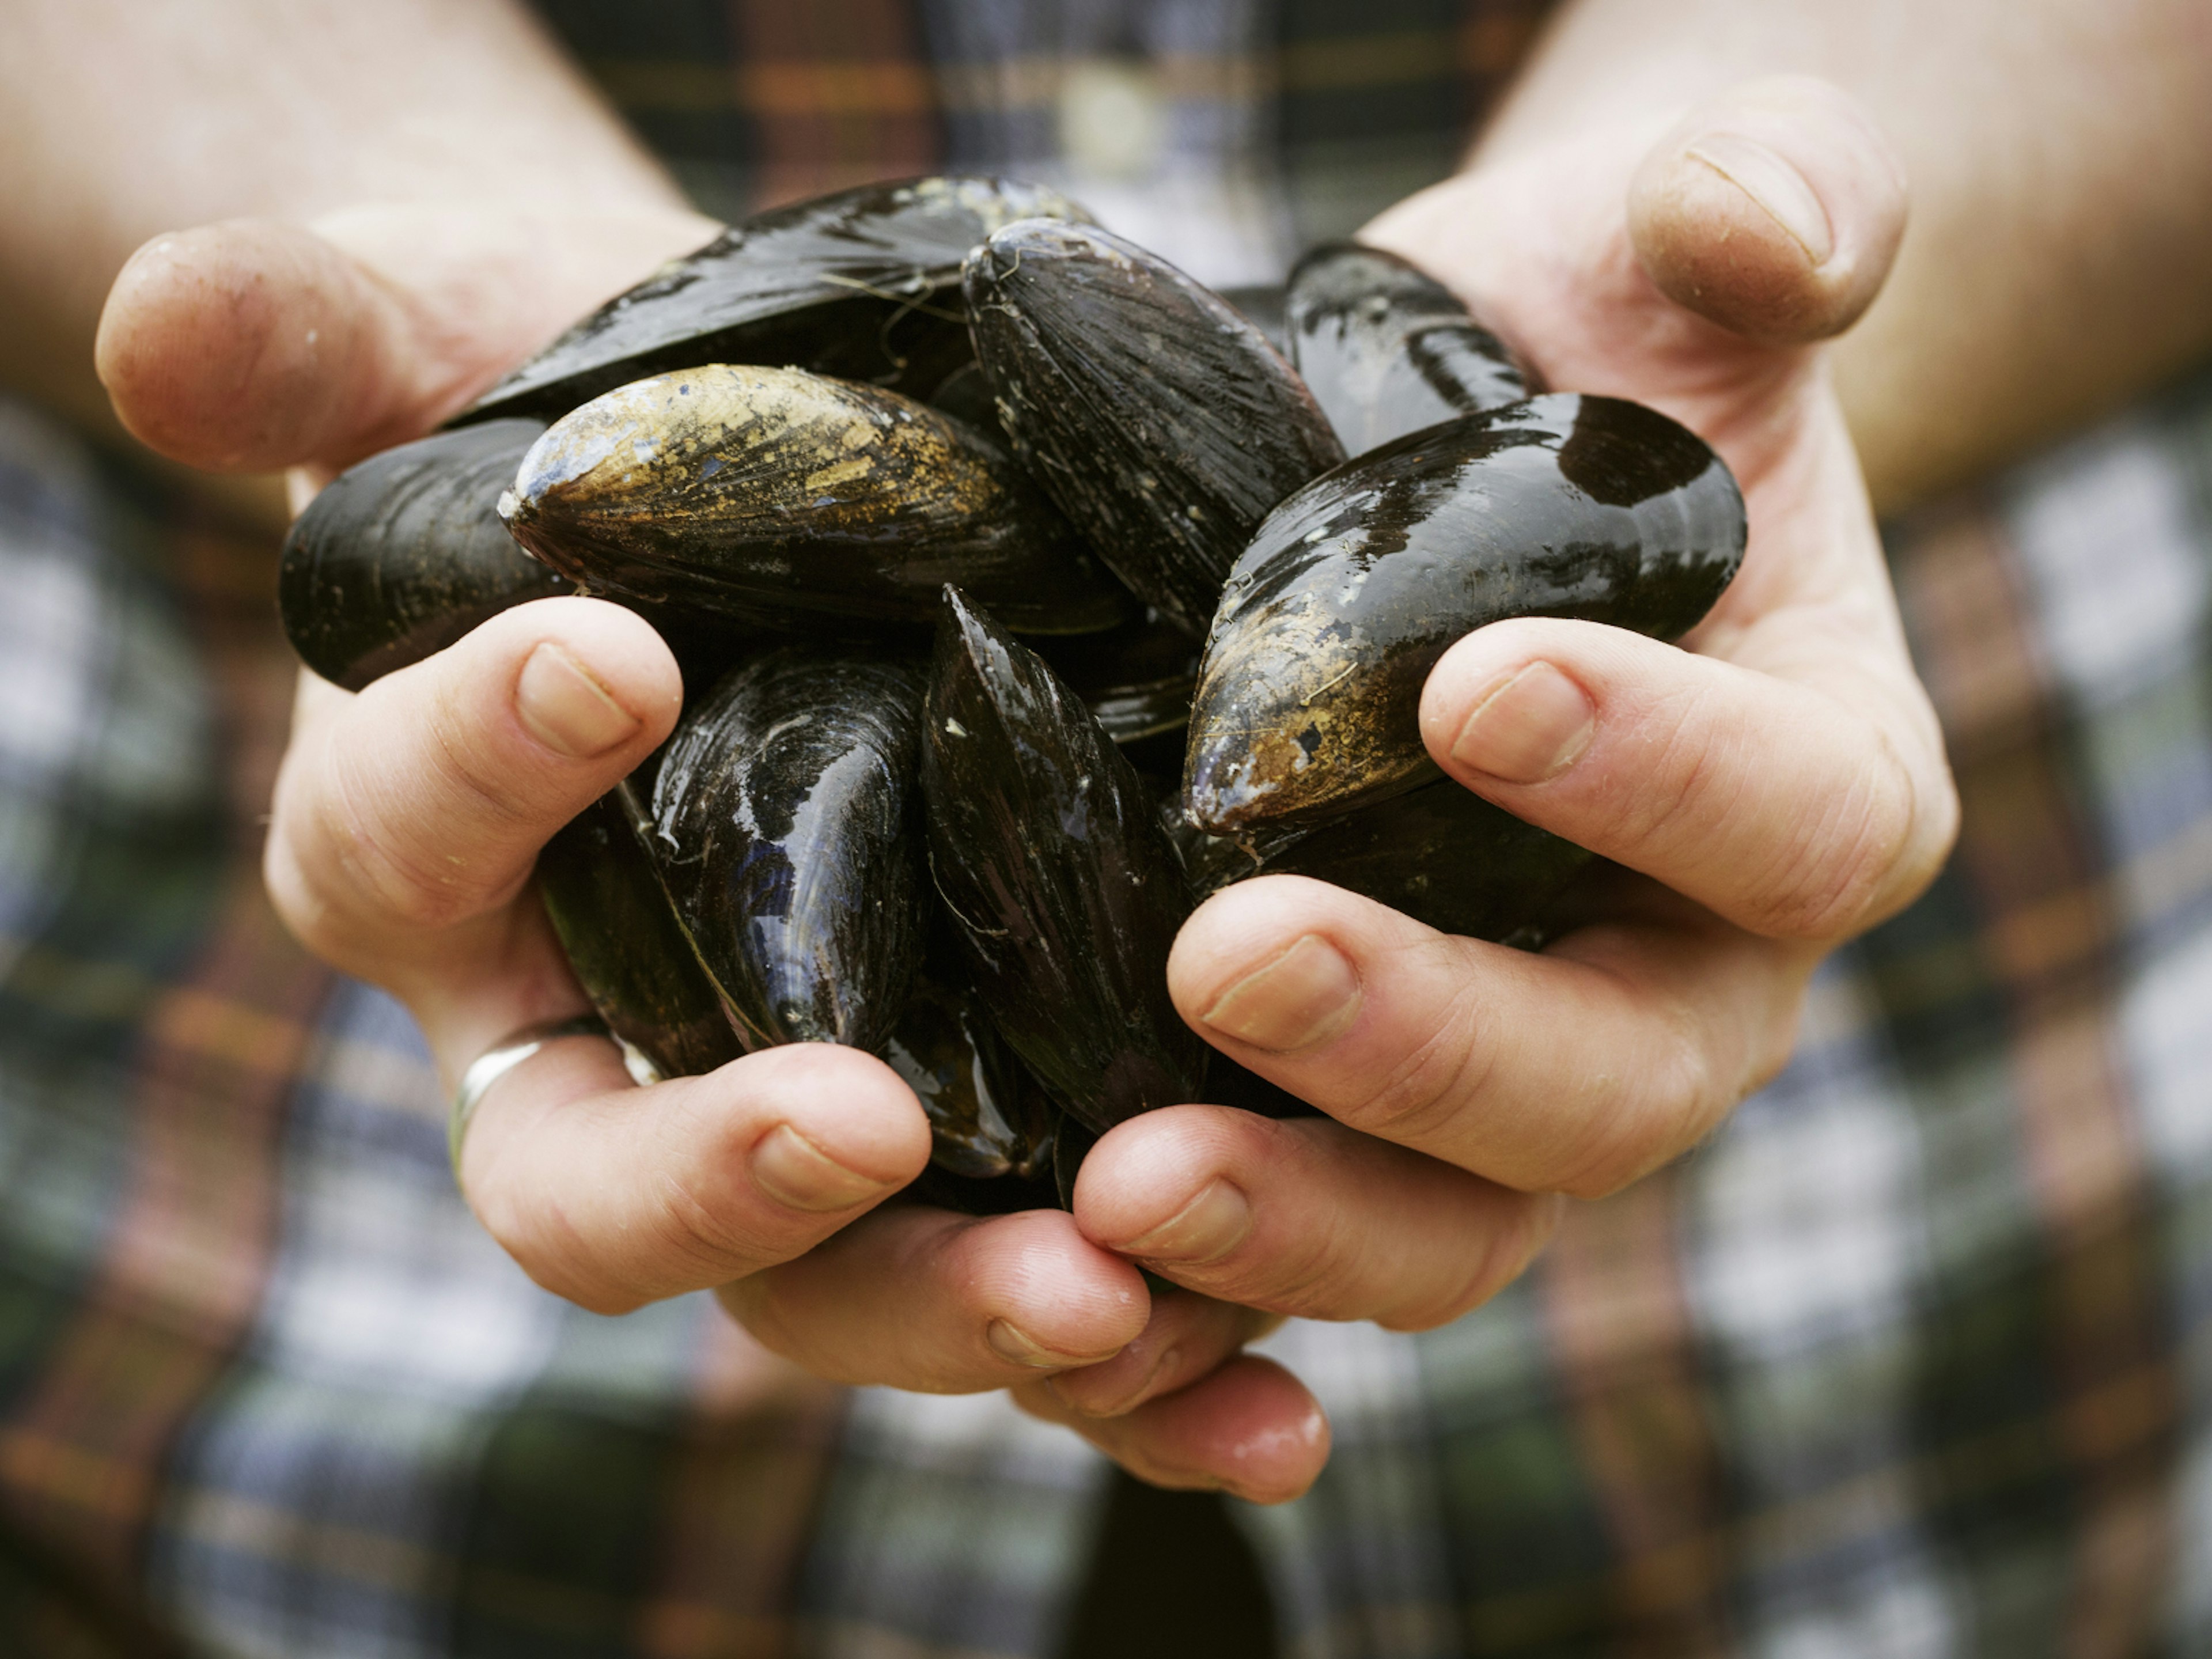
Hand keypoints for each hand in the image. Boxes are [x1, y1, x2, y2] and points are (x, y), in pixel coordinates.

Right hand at [98, 203, 1326, 1502]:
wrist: (770, 501)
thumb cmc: (585, 418)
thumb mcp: (449, 348)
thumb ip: (321, 347)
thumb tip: (181, 326)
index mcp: (434, 862)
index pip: (407, 842)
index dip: (478, 765)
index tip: (603, 658)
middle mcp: (602, 1032)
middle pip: (614, 1191)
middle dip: (732, 1185)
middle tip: (865, 1130)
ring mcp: (799, 1101)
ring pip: (844, 1281)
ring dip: (970, 1310)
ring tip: (1121, 1302)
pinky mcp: (992, 1121)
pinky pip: (1042, 1270)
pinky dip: (1148, 1359)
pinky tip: (1275, 1401)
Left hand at [1037, 78, 1954, 1481]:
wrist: (1448, 498)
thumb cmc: (1571, 376)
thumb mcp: (1669, 261)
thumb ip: (1759, 217)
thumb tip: (1765, 227)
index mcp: (1802, 798)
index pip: (1783, 825)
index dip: (1659, 778)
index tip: (1478, 684)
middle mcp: (1676, 988)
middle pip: (1603, 1091)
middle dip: (1425, 1045)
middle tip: (1231, 960)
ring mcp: (1498, 1084)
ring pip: (1442, 1230)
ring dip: (1287, 1225)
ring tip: (1109, 1188)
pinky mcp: (1339, 1129)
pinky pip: (1285, 1259)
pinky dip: (1179, 1313)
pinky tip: (1046, 1297)